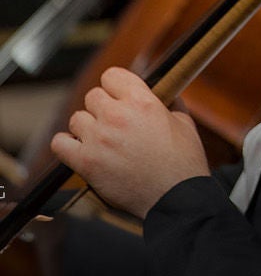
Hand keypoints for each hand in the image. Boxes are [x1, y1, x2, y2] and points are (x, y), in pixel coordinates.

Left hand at [51, 68, 209, 219]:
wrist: (176, 199)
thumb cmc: (183, 164)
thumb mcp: (184, 124)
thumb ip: (169, 103)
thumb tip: (163, 93)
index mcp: (142, 102)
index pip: (111, 76)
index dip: (116, 87)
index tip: (119, 97)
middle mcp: (117, 116)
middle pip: (92, 96)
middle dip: (103, 108)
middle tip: (114, 125)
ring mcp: (99, 139)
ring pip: (77, 118)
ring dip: (87, 128)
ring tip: (102, 141)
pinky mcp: (86, 162)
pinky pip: (60, 143)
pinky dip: (67, 145)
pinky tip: (80, 150)